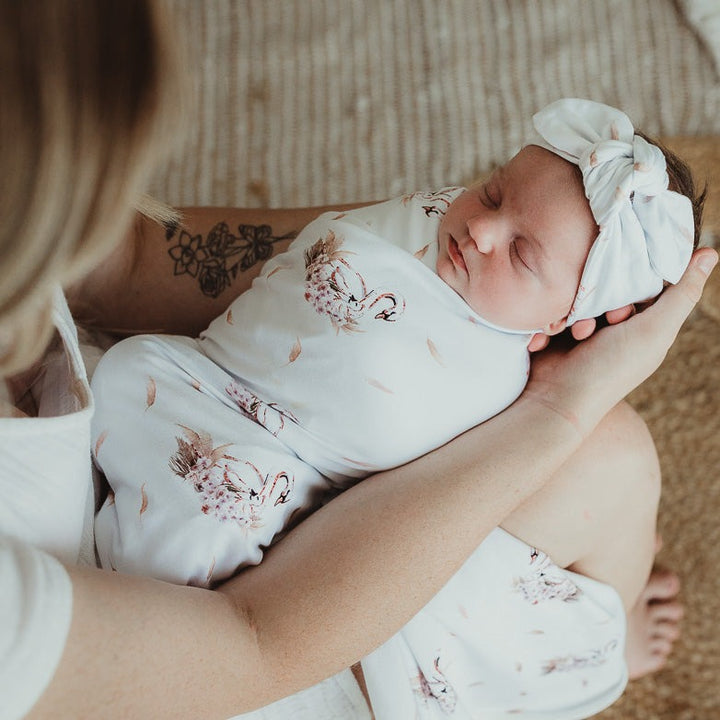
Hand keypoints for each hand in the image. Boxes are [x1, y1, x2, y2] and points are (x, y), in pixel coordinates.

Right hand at [523, 248, 717, 435]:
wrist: (558, 399)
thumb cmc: (611, 368)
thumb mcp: (654, 329)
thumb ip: (682, 293)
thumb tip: (711, 252)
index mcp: (647, 325)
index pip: (644, 282)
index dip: (634, 286)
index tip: (625, 307)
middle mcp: (619, 326)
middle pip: (610, 286)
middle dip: (600, 300)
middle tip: (597, 323)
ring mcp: (587, 329)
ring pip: (580, 295)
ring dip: (574, 312)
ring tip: (572, 334)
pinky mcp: (558, 331)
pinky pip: (555, 309)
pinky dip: (552, 322)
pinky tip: (549, 337)